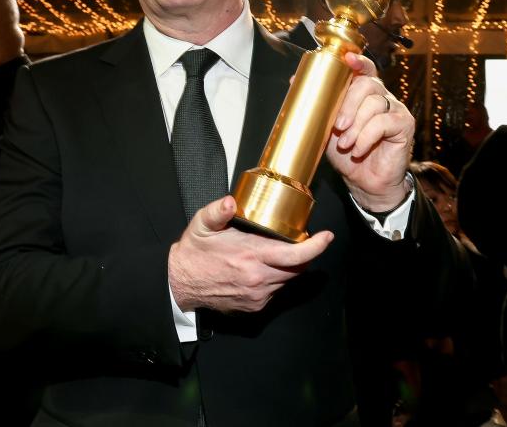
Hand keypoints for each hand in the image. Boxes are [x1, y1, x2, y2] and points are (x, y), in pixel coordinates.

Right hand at [168, 196, 333, 313]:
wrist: (180, 283)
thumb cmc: (193, 252)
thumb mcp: (202, 225)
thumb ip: (217, 211)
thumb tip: (231, 201)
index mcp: (250, 255)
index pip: (295, 255)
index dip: (316, 246)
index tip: (326, 237)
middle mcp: (258, 278)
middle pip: (297, 269)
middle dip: (303, 255)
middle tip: (297, 241)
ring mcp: (257, 295)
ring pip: (287, 280)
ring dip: (288, 267)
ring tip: (273, 253)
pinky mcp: (254, 306)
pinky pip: (275, 292)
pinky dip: (275, 279)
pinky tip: (260, 269)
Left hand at [326, 52, 413, 212]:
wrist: (363, 182)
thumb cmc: (346, 153)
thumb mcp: (326, 127)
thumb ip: (317, 104)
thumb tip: (294, 80)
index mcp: (363, 93)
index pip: (364, 68)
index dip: (358, 61)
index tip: (348, 58)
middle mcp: (381, 96)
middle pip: (367, 85)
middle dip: (349, 104)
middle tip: (338, 126)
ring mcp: (395, 109)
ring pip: (375, 104)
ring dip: (356, 126)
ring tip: (345, 144)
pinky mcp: (404, 124)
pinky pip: (385, 122)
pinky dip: (367, 137)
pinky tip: (358, 149)